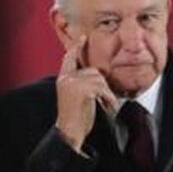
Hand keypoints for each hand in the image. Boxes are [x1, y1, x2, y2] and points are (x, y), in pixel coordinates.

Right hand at [54, 35, 117, 151]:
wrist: (69, 133)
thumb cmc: (75, 118)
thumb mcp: (75, 97)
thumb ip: (81, 84)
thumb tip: (97, 74)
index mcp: (63, 80)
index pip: (70, 59)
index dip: (76, 48)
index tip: (83, 38)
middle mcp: (66, 79)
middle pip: (94, 72)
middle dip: (102, 86)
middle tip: (101, 101)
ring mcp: (73, 83)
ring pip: (100, 79)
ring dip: (106, 94)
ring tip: (102, 106)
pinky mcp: (82, 89)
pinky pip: (103, 89)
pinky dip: (109, 99)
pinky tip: (106, 107)